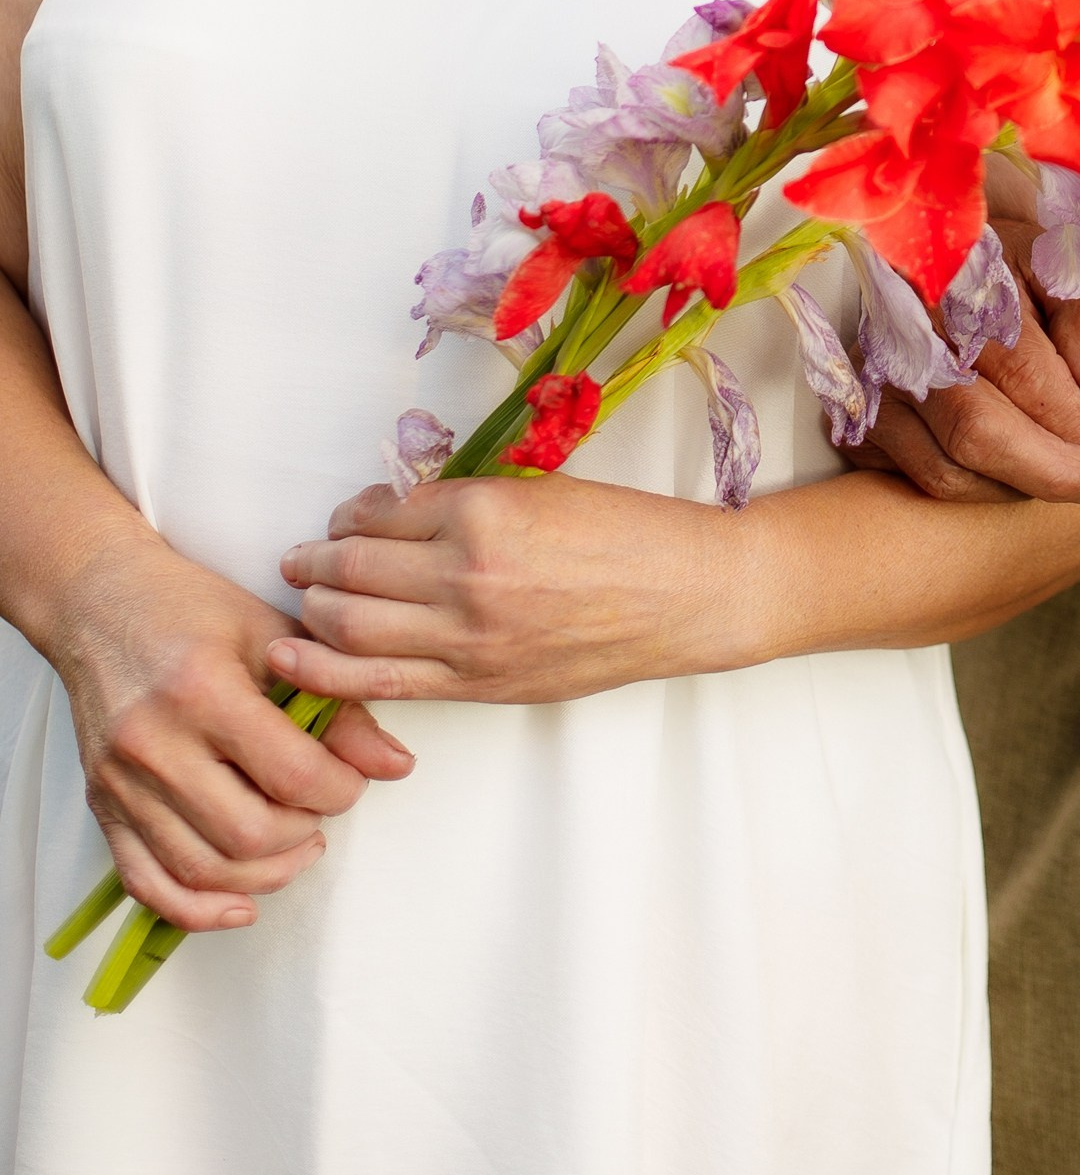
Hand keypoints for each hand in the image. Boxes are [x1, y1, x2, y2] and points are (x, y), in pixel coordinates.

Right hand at [49, 530, 412, 931]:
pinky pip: (146, 884)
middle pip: (248, 834)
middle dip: (304, 833)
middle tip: (321, 808)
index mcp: (202, 690)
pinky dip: (197, 909)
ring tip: (295, 845)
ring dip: (265, 874)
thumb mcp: (276, 636)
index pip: (292, 775)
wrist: (99, 602)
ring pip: (203, 869)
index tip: (352, 778)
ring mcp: (120, 782)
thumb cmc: (190, 609)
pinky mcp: (100, 806)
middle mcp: (153, 743)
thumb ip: (338, 704)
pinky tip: (240, 902)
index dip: (341, 789)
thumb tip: (395, 765)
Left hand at [273, 470, 729, 701]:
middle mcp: (465, 574)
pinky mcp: (479, 684)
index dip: (348, 516)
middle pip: (352, 569)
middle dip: (314, 563)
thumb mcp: (544, 491)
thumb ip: (470, 503)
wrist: (690, 595)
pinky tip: (295, 659)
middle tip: (299, 560)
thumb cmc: (630, 533)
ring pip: (352, 626)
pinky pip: (382, 681)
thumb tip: (400, 514)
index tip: (343, 519)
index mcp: (484, 512)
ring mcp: (469, 637)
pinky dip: (326, 671)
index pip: (380, 513)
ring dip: (313, 611)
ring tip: (303, 600)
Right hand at [854, 232, 1079, 504]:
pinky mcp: (865, 421)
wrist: (950, 267)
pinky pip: (924, 481)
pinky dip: (982, 491)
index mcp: (959, 283)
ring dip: (1020, 486)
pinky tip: (1021, 474)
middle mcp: (903, 333)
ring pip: (948, 469)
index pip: (1021, 371)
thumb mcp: (1066, 270)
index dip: (1074, 418)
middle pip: (977, 431)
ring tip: (1072, 475)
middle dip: (1052, 470)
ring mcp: (876, 381)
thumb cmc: (1018, 273)